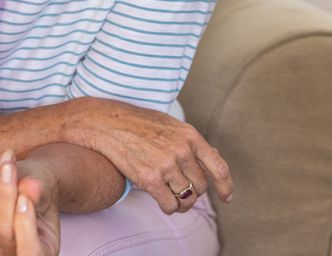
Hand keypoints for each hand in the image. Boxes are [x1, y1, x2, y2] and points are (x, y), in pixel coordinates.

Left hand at [0, 151, 59, 255]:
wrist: (29, 193)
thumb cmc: (42, 195)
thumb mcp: (47, 194)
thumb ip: (38, 192)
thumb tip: (30, 185)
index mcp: (42, 255)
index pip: (30, 250)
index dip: (25, 224)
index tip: (24, 197)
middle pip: (3, 229)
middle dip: (4, 193)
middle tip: (9, 164)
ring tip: (3, 161)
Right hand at [65, 97, 232, 213]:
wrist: (104, 123)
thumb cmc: (136, 123)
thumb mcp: (169, 125)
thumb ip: (190, 142)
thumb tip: (215, 158)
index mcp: (189, 136)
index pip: (218, 167)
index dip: (225, 186)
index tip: (226, 196)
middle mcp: (181, 150)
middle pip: (201, 186)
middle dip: (194, 192)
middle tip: (182, 192)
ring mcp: (166, 164)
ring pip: (187, 198)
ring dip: (181, 203)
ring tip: (172, 199)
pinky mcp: (150, 178)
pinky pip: (170, 205)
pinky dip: (169, 207)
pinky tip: (162, 201)